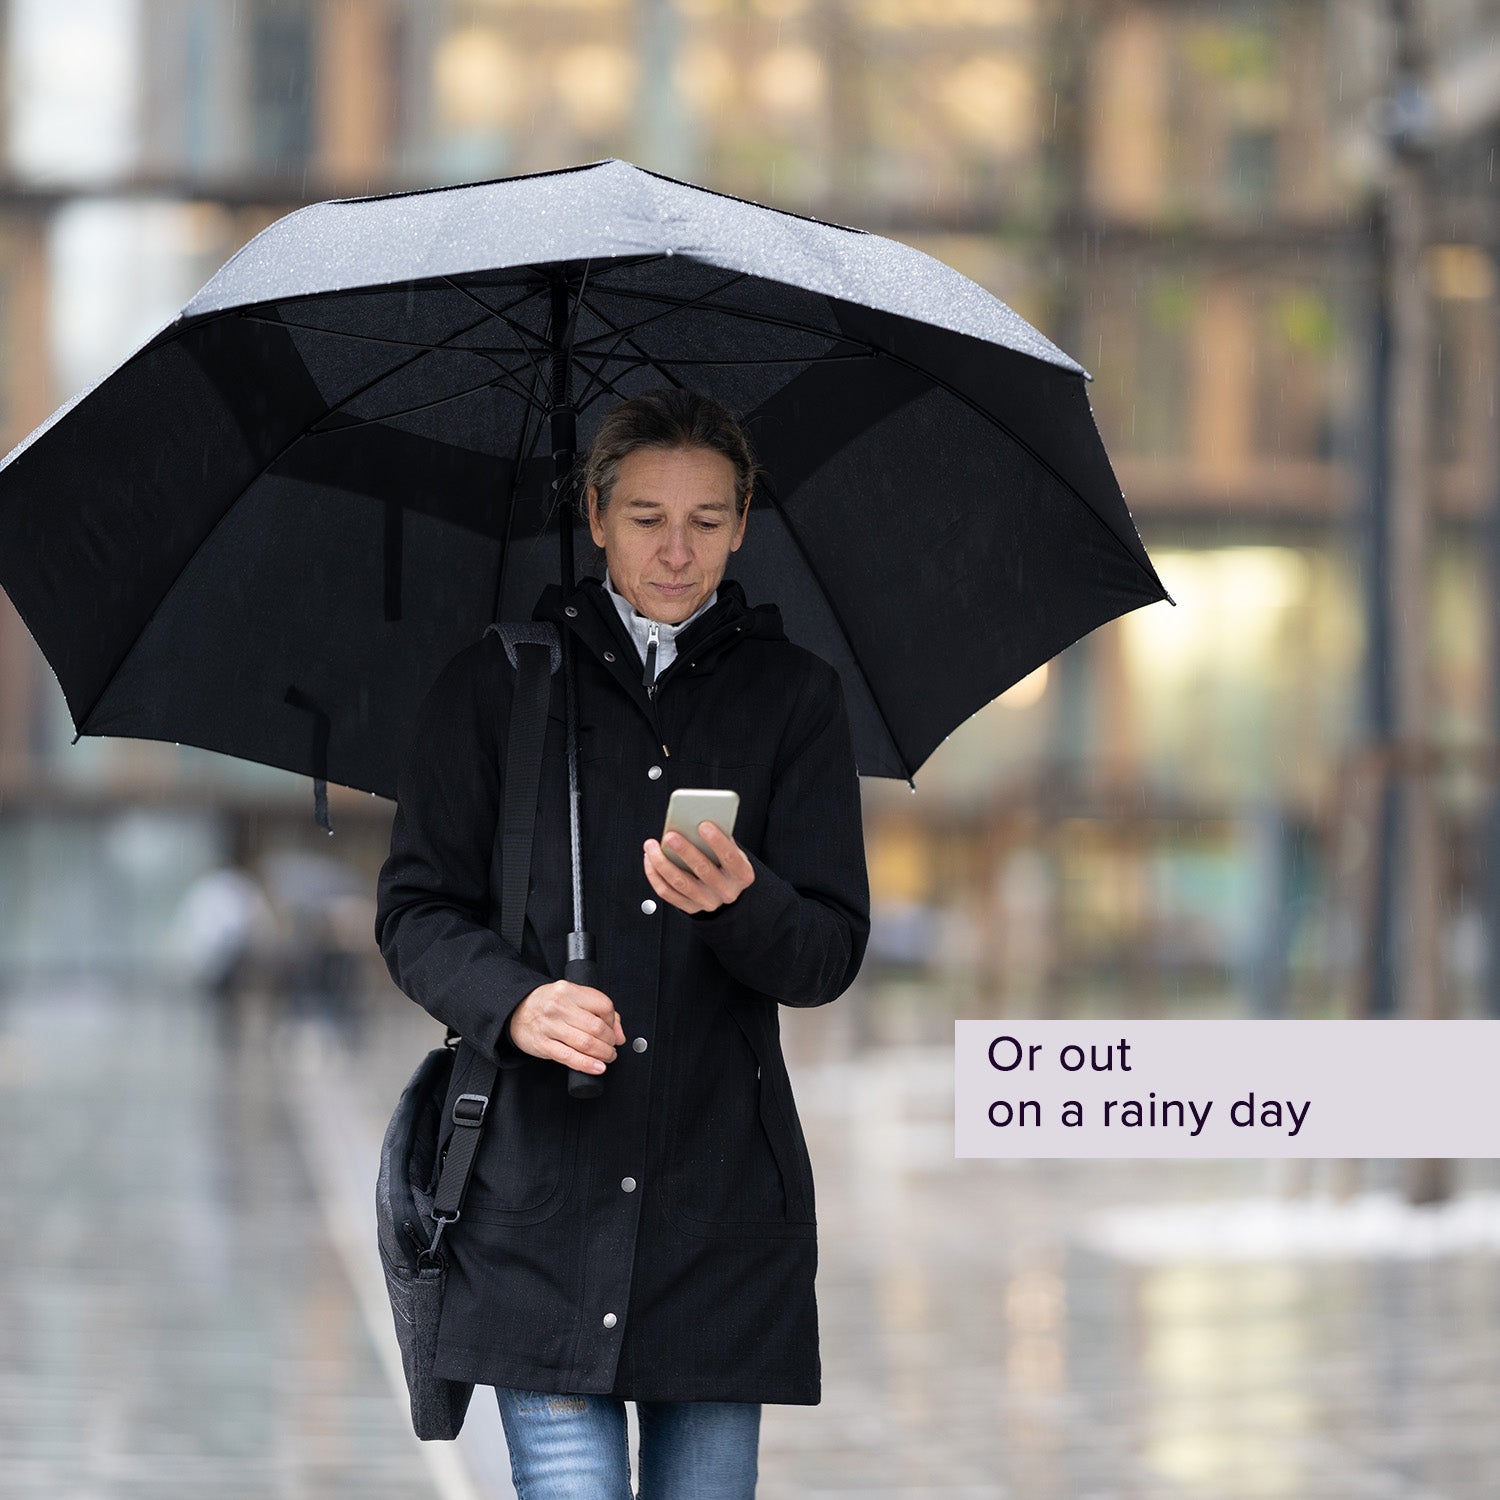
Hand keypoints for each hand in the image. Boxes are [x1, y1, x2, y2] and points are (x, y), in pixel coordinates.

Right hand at [508, 980, 624, 1072]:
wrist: (515, 1011)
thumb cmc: (546, 1004)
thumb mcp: (571, 997)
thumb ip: (597, 1010)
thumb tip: (619, 1033)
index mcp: (568, 990)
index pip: (603, 1005)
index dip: (613, 1021)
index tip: (613, 1029)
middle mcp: (558, 1006)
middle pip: (596, 1027)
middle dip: (610, 1041)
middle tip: (612, 1046)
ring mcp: (549, 1026)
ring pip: (586, 1043)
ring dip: (603, 1054)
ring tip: (607, 1056)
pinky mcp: (543, 1044)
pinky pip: (569, 1057)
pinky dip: (587, 1065)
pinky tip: (597, 1067)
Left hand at [643, 822, 755, 914]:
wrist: (725, 889)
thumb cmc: (725, 861)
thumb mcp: (730, 849)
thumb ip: (718, 837)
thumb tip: (693, 822)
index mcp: (742, 875)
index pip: (731, 858)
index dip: (718, 841)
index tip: (703, 824)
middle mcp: (727, 891)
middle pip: (704, 871)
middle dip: (685, 851)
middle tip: (670, 836)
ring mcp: (708, 902)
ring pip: (681, 883)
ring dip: (662, 862)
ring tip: (651, 845)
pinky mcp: (690, 908)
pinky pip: (667, 892)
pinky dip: (655, 875)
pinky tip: (649, 859)